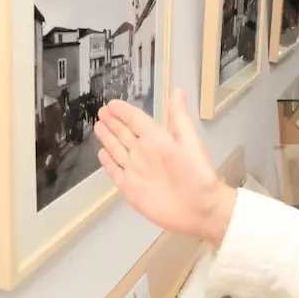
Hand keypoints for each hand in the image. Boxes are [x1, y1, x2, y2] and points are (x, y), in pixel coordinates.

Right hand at [94, 89, 235, 244]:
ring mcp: (136, 170)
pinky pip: (115, 171)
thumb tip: (179, 89)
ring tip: (99, 126)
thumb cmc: (197, 173)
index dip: (124, 111)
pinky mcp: (130, 188)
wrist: (199, 208)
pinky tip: (102, 153)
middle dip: (113, 122)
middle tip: (101, 111)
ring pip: (117, 149)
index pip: (136, 120)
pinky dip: (108, 162)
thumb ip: (179, 116)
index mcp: (157, 138)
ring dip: (108, 138)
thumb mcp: (189, 140)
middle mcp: (144, 152)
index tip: (111, 103)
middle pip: (124, 133)